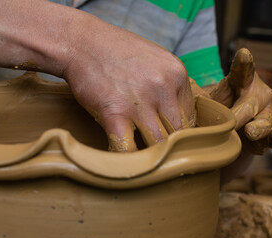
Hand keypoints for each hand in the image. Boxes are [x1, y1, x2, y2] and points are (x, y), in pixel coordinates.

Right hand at [63, 18, 194, 151]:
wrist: (81, 43)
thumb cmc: (118, 53)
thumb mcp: (156, 60)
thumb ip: (172, 85)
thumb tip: (185, 113)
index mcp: (176, 74)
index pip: (190, 116)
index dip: (179, 132)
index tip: (168, 137)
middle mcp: (162, 86)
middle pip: (178, 132)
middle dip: (168, 145)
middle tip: (158, 152)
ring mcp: (139, 100)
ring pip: (158, 143)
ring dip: (151, 155)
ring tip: (145, 159)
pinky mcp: (114, 112)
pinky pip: (128, 148)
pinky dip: (128, 159)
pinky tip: (126, 159)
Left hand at [206, 48, 271, 153]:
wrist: (229, 129)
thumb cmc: (217, 108)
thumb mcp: (206, 99)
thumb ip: (198, 94)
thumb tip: (180, 89)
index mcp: (242, 81)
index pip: (242, 72)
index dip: (243, 64)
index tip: (243, 54)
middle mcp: (258, 95)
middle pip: (250, 103)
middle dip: (240, 113)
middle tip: (231, 120)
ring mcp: (267, 114)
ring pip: (265, 121)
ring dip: (258, 128)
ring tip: (250, 132)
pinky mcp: (271, 134)